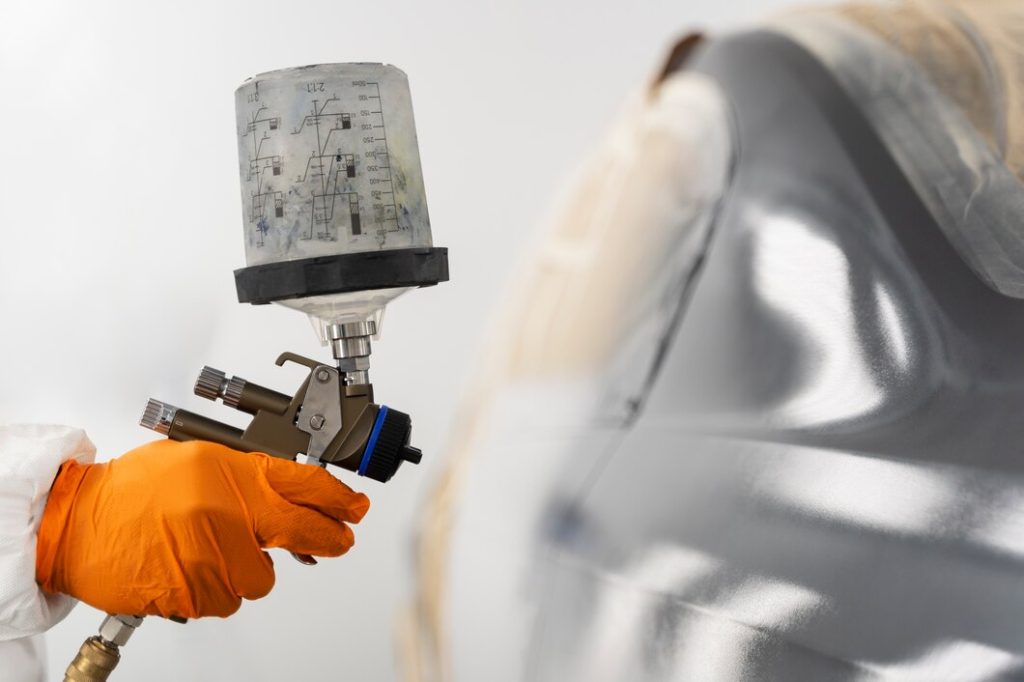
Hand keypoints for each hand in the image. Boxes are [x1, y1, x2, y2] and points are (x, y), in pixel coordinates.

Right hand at [36, 439, 369, 618]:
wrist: (76, 524)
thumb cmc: (131, 490)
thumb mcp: (197, 460)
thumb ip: (245, 477)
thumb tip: (289, 494)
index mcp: (231, 474)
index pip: (304, 485)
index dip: (338, 499)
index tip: (355, 507)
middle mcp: (227, 513)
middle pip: (302, 531)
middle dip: (329, 538)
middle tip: (339, 540)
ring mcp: (212, 555)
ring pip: (263, 577)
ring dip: (246, 570)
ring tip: (209, 551)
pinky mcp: (194, 592)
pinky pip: (228, 599)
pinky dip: (216, 590)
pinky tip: (190, 569)